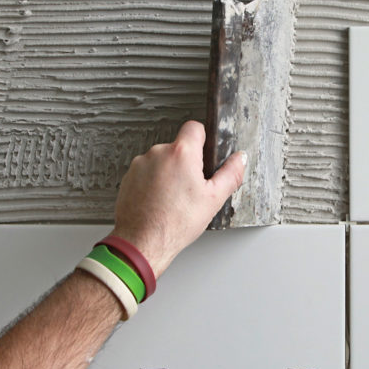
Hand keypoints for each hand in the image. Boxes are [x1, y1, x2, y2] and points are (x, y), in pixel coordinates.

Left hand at [110, 120, 245, 277]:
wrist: (142, 241)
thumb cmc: (175, 223)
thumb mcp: (213, 199)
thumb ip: (230, 174)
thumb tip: (240, 159)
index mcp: (181, 153)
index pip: (194, 127)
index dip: (203, 138)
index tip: (205, 153)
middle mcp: (158, 153)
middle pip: (178, 147)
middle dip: (186, 163)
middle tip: (192, 188)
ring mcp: (140, 164)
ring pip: (162, 161)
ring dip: (169, 173)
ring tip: (174, 199)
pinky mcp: (129, 176)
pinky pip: (146, 172)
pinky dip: (153, 183)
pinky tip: (160, 201)